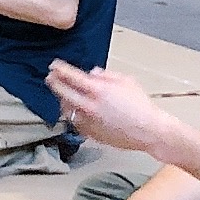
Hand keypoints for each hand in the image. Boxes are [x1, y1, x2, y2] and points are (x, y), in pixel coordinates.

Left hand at [45, 62, 166, 155]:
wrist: (150, 131)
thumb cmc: (141, 105)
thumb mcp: (126, 81)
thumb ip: (105, 75)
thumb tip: (91, 73)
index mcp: (98, 90)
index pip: (71, 76)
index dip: (60, 69)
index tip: (54, 65)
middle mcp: (90, 106)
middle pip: (62, 92)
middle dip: (54, 82)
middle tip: (50, 77)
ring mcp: (89, 122)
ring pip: (66, 109)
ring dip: (62, 99)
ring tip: (61, 94)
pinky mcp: (92, 134)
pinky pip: (75, 122)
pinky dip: (72, 115)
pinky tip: (74, 111)